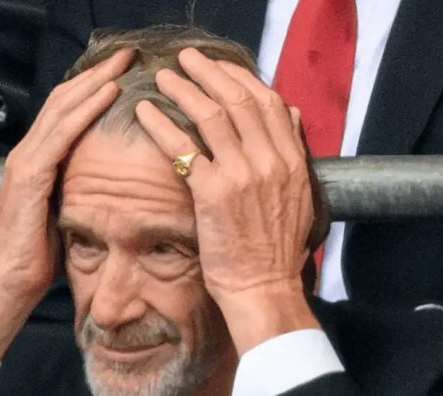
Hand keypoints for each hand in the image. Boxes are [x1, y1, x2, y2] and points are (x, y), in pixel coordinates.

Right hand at [0, 49, 133, 358]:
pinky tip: (108, 94)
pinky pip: (61, 135)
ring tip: (122, 63)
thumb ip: (77, 191)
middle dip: (97, 74)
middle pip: (64, 100)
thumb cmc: (37, 257)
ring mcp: (26, 163)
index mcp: (37, 161)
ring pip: (62, 108)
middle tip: (128, 54)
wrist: (8, 285)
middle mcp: (28, 154)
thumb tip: (105, 185)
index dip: (92, 88)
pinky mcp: (30, 178)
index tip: (123, 72)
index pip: (65, 112)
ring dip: (94, 82)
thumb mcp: (64, 214)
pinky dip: (85, 110)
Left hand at [134, 48, 319, 352]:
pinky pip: (183, 148)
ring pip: (210, 116)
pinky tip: (145, 113)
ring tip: (162, 79)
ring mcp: (242, 175)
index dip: (240, 77)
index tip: (219, 67)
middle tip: (186, 60)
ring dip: (183, 90)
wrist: (264, 288)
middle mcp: (270, 161)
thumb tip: (288, 114)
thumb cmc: (274, 250)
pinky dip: (162, 125)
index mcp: (291, 160)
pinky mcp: (213, 193)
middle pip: (238, 99)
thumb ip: (292, 153)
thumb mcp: (297, 196)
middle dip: (209, 72)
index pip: (267, 101)